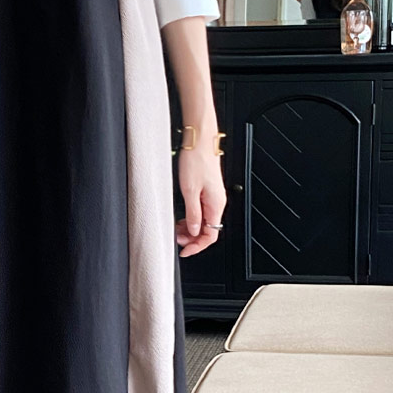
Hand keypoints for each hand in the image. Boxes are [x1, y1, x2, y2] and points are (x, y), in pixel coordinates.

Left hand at [176, 142, 225, 256]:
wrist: (200, 140)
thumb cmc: (196, 159)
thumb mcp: (189, 190)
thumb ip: (192, 213)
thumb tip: (192, 231)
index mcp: (216, 204)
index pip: (210, 235)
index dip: (197, 247)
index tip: (184, 252)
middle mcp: (217, 202)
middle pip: (207, 229)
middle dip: (191, 238)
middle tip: (176, 240)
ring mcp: (212, 196)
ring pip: (203, 221)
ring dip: (190, 228)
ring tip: (176, 229)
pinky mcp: (207, 190)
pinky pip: (201, 210)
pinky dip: (190, 217)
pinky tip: (181, 217)